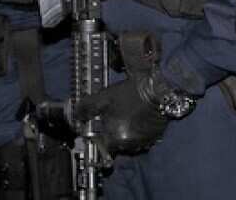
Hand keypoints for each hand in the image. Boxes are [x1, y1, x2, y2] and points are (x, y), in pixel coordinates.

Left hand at [71, 34, 194, 156]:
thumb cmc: (130, 93)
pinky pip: (141, 138)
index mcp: (116, 138)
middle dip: (111, 133)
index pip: (101, 147)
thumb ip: (87, 108)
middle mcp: (130, 145)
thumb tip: (76, 116)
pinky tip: (138, 116)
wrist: (159, 88)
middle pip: (115, 144)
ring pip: (129, 141)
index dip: (96, 137)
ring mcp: (144, 142)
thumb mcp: (104, 97)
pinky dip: (138, 130)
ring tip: (127, 114)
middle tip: (113, 115)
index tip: (97, 128)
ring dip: (125, 132)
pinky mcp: (155, 136)